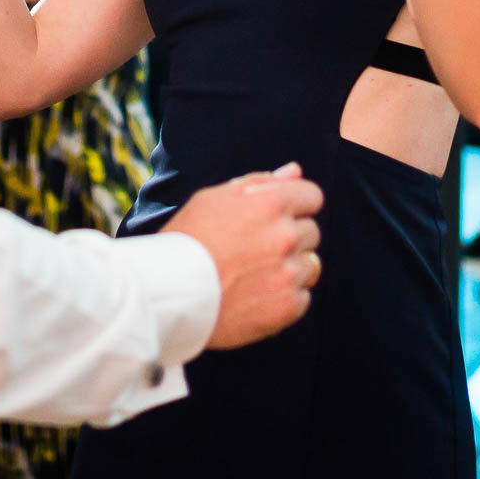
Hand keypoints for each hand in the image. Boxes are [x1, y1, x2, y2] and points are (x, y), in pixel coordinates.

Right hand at [164, 162, 323, 349]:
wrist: (167, 295)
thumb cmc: (186, 240)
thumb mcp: (213, 199)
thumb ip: (259, 183)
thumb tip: (295, 172)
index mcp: (268, 204)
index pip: (312, 196)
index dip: (296, 205)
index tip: (278, 217)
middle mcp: (284, 236)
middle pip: (311, 231)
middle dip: (289, 237)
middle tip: (255, 250)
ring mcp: (288, 273)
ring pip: (310, 265)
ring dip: (291, 268)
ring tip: (256, 275)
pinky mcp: (287, 307)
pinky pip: (303, 297)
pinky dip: (285, 298)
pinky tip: (256, 296)